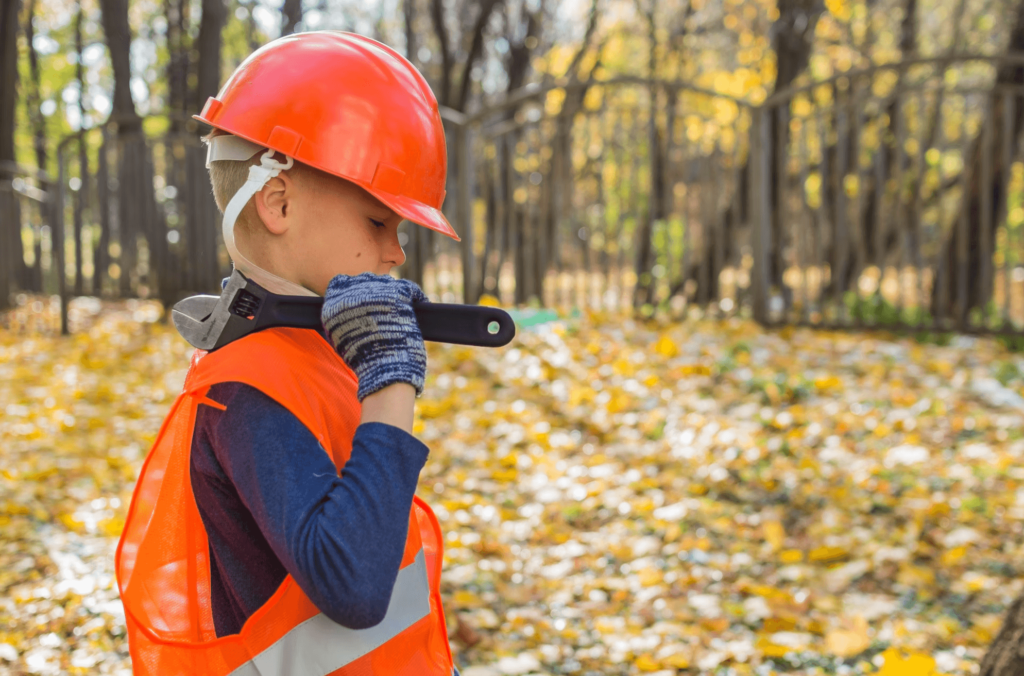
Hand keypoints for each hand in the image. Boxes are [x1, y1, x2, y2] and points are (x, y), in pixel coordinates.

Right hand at [321, 273, 427, 401]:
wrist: (384, 369)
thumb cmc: (365, 361)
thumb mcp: (342, 339)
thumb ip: (341, 320)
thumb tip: (349, 311)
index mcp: (334, 305)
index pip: (340, 283)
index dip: (353, 290)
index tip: (363, 299)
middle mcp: (352, 293)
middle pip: (365, 280)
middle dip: (374, 290)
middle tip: (384, 306)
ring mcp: (375, 291)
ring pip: (385, 281)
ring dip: (392, 291)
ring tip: (398, 309)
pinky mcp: (397, 293)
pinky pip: (408, 287)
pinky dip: (415, 295)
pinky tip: (418, 303)